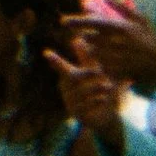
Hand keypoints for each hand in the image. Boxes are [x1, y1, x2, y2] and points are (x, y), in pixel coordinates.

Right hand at [44, 36, 129, 153]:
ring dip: (97, 89)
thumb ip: (88, 58)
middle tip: (99, 71)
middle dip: (87, 73)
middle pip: (74, 77)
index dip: (55, 61)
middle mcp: (66, 90)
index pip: (61, 67)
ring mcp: (70, 103)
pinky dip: (97, 101)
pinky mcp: (77, 115)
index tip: (46, 53)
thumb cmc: (103, 90)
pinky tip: (103, 99)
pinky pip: (87, 105)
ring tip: (107, 87)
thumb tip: (77, 39)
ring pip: (82, 91)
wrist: (109, 116)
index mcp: (69, 78)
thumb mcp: (98, 73)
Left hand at [69, 14, 155, 92]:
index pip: (91, 23)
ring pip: (91, 53)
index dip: (75, 22)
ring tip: (90, 49)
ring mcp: (117, 58)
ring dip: (87, 51)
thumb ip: (120, 6)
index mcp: (120, 28)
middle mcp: (117, 42)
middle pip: (87, 39)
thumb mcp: (139, 19)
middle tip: (80, 37)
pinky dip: (96, 64)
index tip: (63, 21)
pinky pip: (99, 67)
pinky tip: (100, 62)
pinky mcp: (118, 71)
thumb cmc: (149, 39)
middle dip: (82, 38)